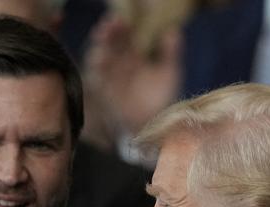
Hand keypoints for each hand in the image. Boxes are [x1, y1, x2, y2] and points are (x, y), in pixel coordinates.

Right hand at [83, 15, 181, 139]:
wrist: (154, 125)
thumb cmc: (162, 99)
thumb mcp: (169, 73)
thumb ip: (170, 52)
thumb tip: (172, 31)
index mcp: (135, 57)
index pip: (126, 37)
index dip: (122, 27)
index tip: (121, 19)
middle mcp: (121, 64)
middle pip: (111, 43)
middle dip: (109, 32)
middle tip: (111, 24)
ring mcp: (112, 77)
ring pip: (101, 56)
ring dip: (101, 46)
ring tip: (103, 37)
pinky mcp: (106, 91)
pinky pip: (97, 77)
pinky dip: (96, 67)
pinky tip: (100, 58)